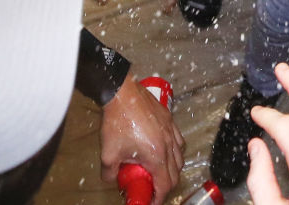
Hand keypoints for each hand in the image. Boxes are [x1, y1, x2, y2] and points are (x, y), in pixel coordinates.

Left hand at [101, 77, 184, 204]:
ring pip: (180, 158)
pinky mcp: (169, 120)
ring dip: (171, 169)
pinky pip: (179, 140)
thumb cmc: (117, 122)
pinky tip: (164, 150)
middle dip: (165, 186)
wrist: (121, 93)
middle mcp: (169, 145)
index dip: (159, 198)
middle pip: (175, 174)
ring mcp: (171, 131)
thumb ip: (110, 173)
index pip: (164, 185)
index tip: (152, 202)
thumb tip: (110, 180)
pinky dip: (175, 150)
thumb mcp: (108, 154)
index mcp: (156, 156)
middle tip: (153, 189)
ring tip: (158, 171)